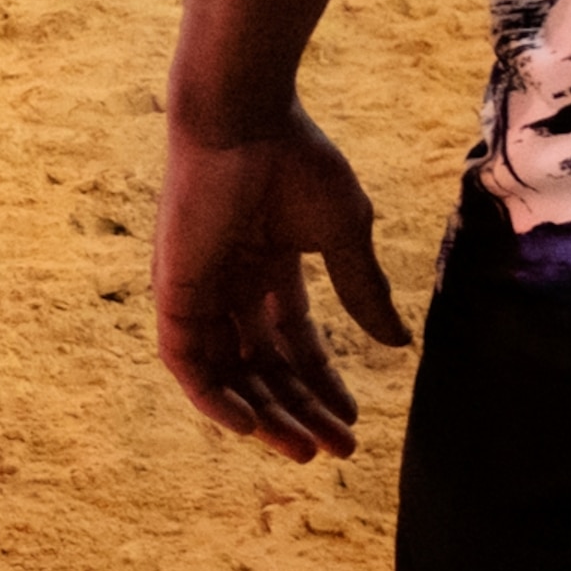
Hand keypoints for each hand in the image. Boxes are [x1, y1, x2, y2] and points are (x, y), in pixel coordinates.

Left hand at [154, 104, 409, 461]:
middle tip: (336, 451)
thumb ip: (362, 289)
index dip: (322, 383)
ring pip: (224, 373)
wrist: (245, 119)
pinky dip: (212, 397)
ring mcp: (199, 288)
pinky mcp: (173, 289)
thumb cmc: (294, 159)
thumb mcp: (341, 235)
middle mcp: (229, 283)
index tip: (354, 421)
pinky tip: (250, 426)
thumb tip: (397, 344)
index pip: (292, 341)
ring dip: (262, 415)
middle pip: (261, 366)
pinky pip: (184, 359)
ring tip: (302, 451)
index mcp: (266, 267)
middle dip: (299, 410)